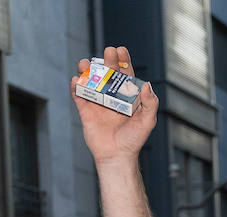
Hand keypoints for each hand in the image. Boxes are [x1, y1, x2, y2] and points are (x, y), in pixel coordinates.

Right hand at [71, 45, 157, 165]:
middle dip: (108, 61)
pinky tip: (77, 80)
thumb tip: (147, 85)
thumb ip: (150, 104)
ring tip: (86, 63)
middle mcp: (112, 95)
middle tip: (108, 52)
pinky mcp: (85, 110)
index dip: (123, 61)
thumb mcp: (147, 122)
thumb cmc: (134, 139)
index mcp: (127, 96)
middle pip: (108, 73)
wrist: (117, 156)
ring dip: (87, 70)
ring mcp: (98, 101)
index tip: (121, 50)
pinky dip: (76, 86)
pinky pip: (78, 95)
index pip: (126, 74)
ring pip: (91, 81)